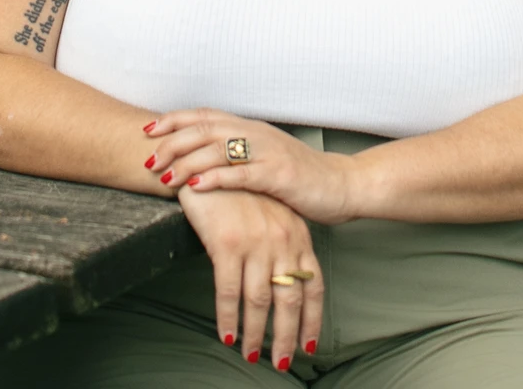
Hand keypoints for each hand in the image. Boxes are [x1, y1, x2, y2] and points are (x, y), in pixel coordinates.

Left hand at [144, 109, 359, 224]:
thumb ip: (236, 153)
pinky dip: (215, 178)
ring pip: (217, 150)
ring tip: (164, 176)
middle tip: (148, 159)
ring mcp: (268, 153)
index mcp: (250, 128)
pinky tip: (196, 187)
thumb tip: (199, 157)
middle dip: (172, 143)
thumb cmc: (299, 175)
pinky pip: (241, 173)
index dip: (174, 120)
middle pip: (205, 129)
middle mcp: (256, 134)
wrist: (340, 185)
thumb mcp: (264, 156)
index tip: (148, 129)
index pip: (204, 116)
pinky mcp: (278, 175)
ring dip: (186, 162)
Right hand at [176, 184, 323, 371]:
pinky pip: (228, 293)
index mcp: (297, 234)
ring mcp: (256, 243)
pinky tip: (227, 334)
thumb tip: (285, 281)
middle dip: (287, 336)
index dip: (312, 317)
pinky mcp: (228, 243)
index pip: (313, 285)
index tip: (310, 343)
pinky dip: (228, 318)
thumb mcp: (272, 212)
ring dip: (256, 334)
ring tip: (252, 354)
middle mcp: (282, 241)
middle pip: (290, 300)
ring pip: (260, 302)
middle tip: (282, 361)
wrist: (209, 161)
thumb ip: (282, 244)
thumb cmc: (239, 189)